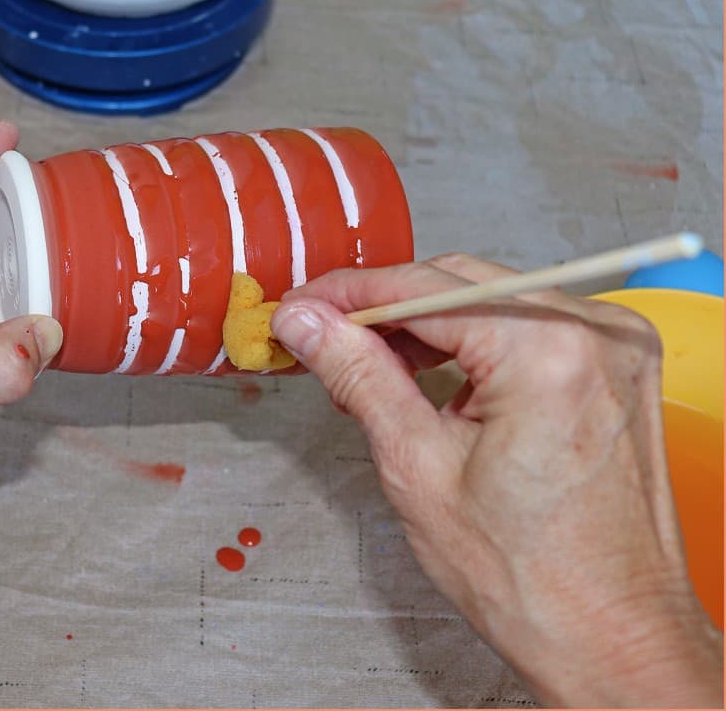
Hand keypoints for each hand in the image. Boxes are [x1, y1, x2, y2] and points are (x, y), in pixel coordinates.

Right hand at [270, 253, 722, 706]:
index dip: (348, 294)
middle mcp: (596, 333)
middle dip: (383, 310)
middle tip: (321, 336)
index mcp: (548, 351)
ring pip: (492, 302)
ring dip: (425, 327)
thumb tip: (308, 323)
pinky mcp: (619, 369)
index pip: (422, 287)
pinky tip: (430, 375)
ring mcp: (617, 348)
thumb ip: (358, 376)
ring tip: (369, 368)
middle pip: (458, 283)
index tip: (302, 306)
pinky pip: (528, 328)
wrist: (612, 638)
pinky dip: (473, 344)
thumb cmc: (534, 580)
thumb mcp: (417, 467)